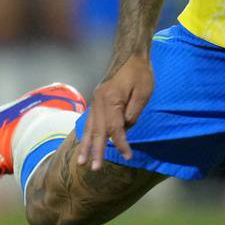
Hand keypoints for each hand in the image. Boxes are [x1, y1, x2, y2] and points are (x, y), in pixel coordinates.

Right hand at [80, 54, 154, 168]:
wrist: (130, 56)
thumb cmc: (140, 74)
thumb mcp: (143, 92)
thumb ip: (133, 112)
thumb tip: (125, 128)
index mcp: (110, 99)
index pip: (115, 128)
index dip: (121, 144)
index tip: (129, 156)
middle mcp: (99, 101)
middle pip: (97, 131)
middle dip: (96, 152)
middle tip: (94, 169)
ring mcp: (95, 101)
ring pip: (89, 128)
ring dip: (85, 146)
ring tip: (81, 162)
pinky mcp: (96, 101)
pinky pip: (89, 121)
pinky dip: (85, 134)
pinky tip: (83, 144)